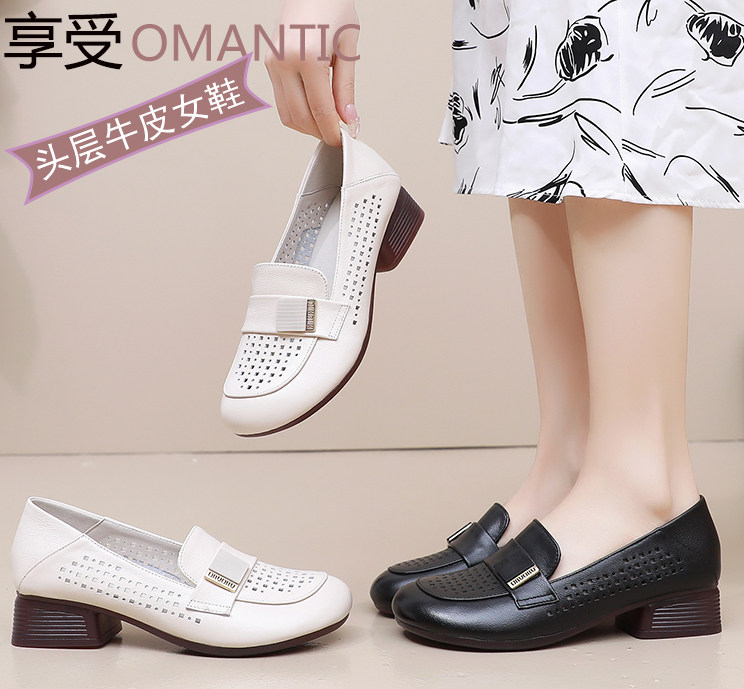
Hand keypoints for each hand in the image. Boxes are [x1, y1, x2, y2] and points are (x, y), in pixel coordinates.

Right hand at [265, 0, 359, 146]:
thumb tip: (348, 119)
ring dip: (307, 127)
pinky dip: (297, 113)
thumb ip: (346, 87)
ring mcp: (273, 63)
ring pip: (287, 114)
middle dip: (320, 132)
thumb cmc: (331, 6)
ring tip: (326, 124)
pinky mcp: (269, 64)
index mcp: (307, 57)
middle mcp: (284, 62)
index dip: (332, 131)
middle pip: (300, 117)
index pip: (320, 110)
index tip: (343, 141)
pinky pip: (281, 101)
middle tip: (337, 136)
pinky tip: (313, 111)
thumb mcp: (347, 47)